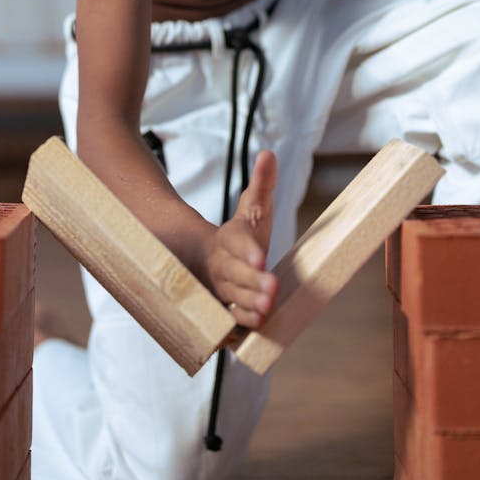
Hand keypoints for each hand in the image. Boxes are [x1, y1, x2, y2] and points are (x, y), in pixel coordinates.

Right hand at [206, 150, 279, 328]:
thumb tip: (269, 154)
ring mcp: (221, 289)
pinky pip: (229, 319)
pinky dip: (241, 323)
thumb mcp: (251, 209)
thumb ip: (261, 184)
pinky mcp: (223, 310)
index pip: (237, 242)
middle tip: (272, 288)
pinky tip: (257, 324)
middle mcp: (222, 265)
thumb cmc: (240, 236)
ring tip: (268, 306)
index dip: (247, 251)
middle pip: (235, 274)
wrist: (207, 263)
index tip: (260, 258)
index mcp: (230, 239)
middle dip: (253, 282)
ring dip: (250, 304)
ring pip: (233, 298)